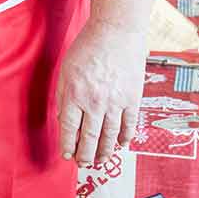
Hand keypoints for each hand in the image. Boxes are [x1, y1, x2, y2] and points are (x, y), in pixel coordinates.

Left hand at [55, 21, 146, 165]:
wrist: (116, 33)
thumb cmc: (86, 49)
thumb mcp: (66, 72)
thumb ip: (65, 98)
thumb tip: (65, 122)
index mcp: (74, 95)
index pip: (69, 129)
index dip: (67, 145)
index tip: (67, 155)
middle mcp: (95, 102)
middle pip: (89, 138)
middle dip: (85, 155)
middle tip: (83, 164)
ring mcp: (116, 102)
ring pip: (109, 136)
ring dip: (104, 151)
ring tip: (100, 160)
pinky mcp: (133, 99)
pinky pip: (129, 125)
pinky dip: (125, 138)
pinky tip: (121, 145)